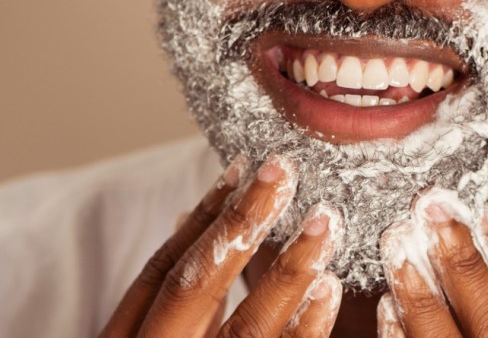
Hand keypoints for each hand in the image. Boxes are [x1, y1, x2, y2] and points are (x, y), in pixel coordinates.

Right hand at [99, 154, 342, 337]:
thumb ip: (171, 293)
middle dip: (243, 225)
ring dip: (288, 271)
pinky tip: (327, 289)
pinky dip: (304, 329)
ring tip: (323, 223)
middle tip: (286, 171)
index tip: (245, 167)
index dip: (204, 217)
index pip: (160, 270)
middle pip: (195, 287)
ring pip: (245, 329)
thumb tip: (194, 212)